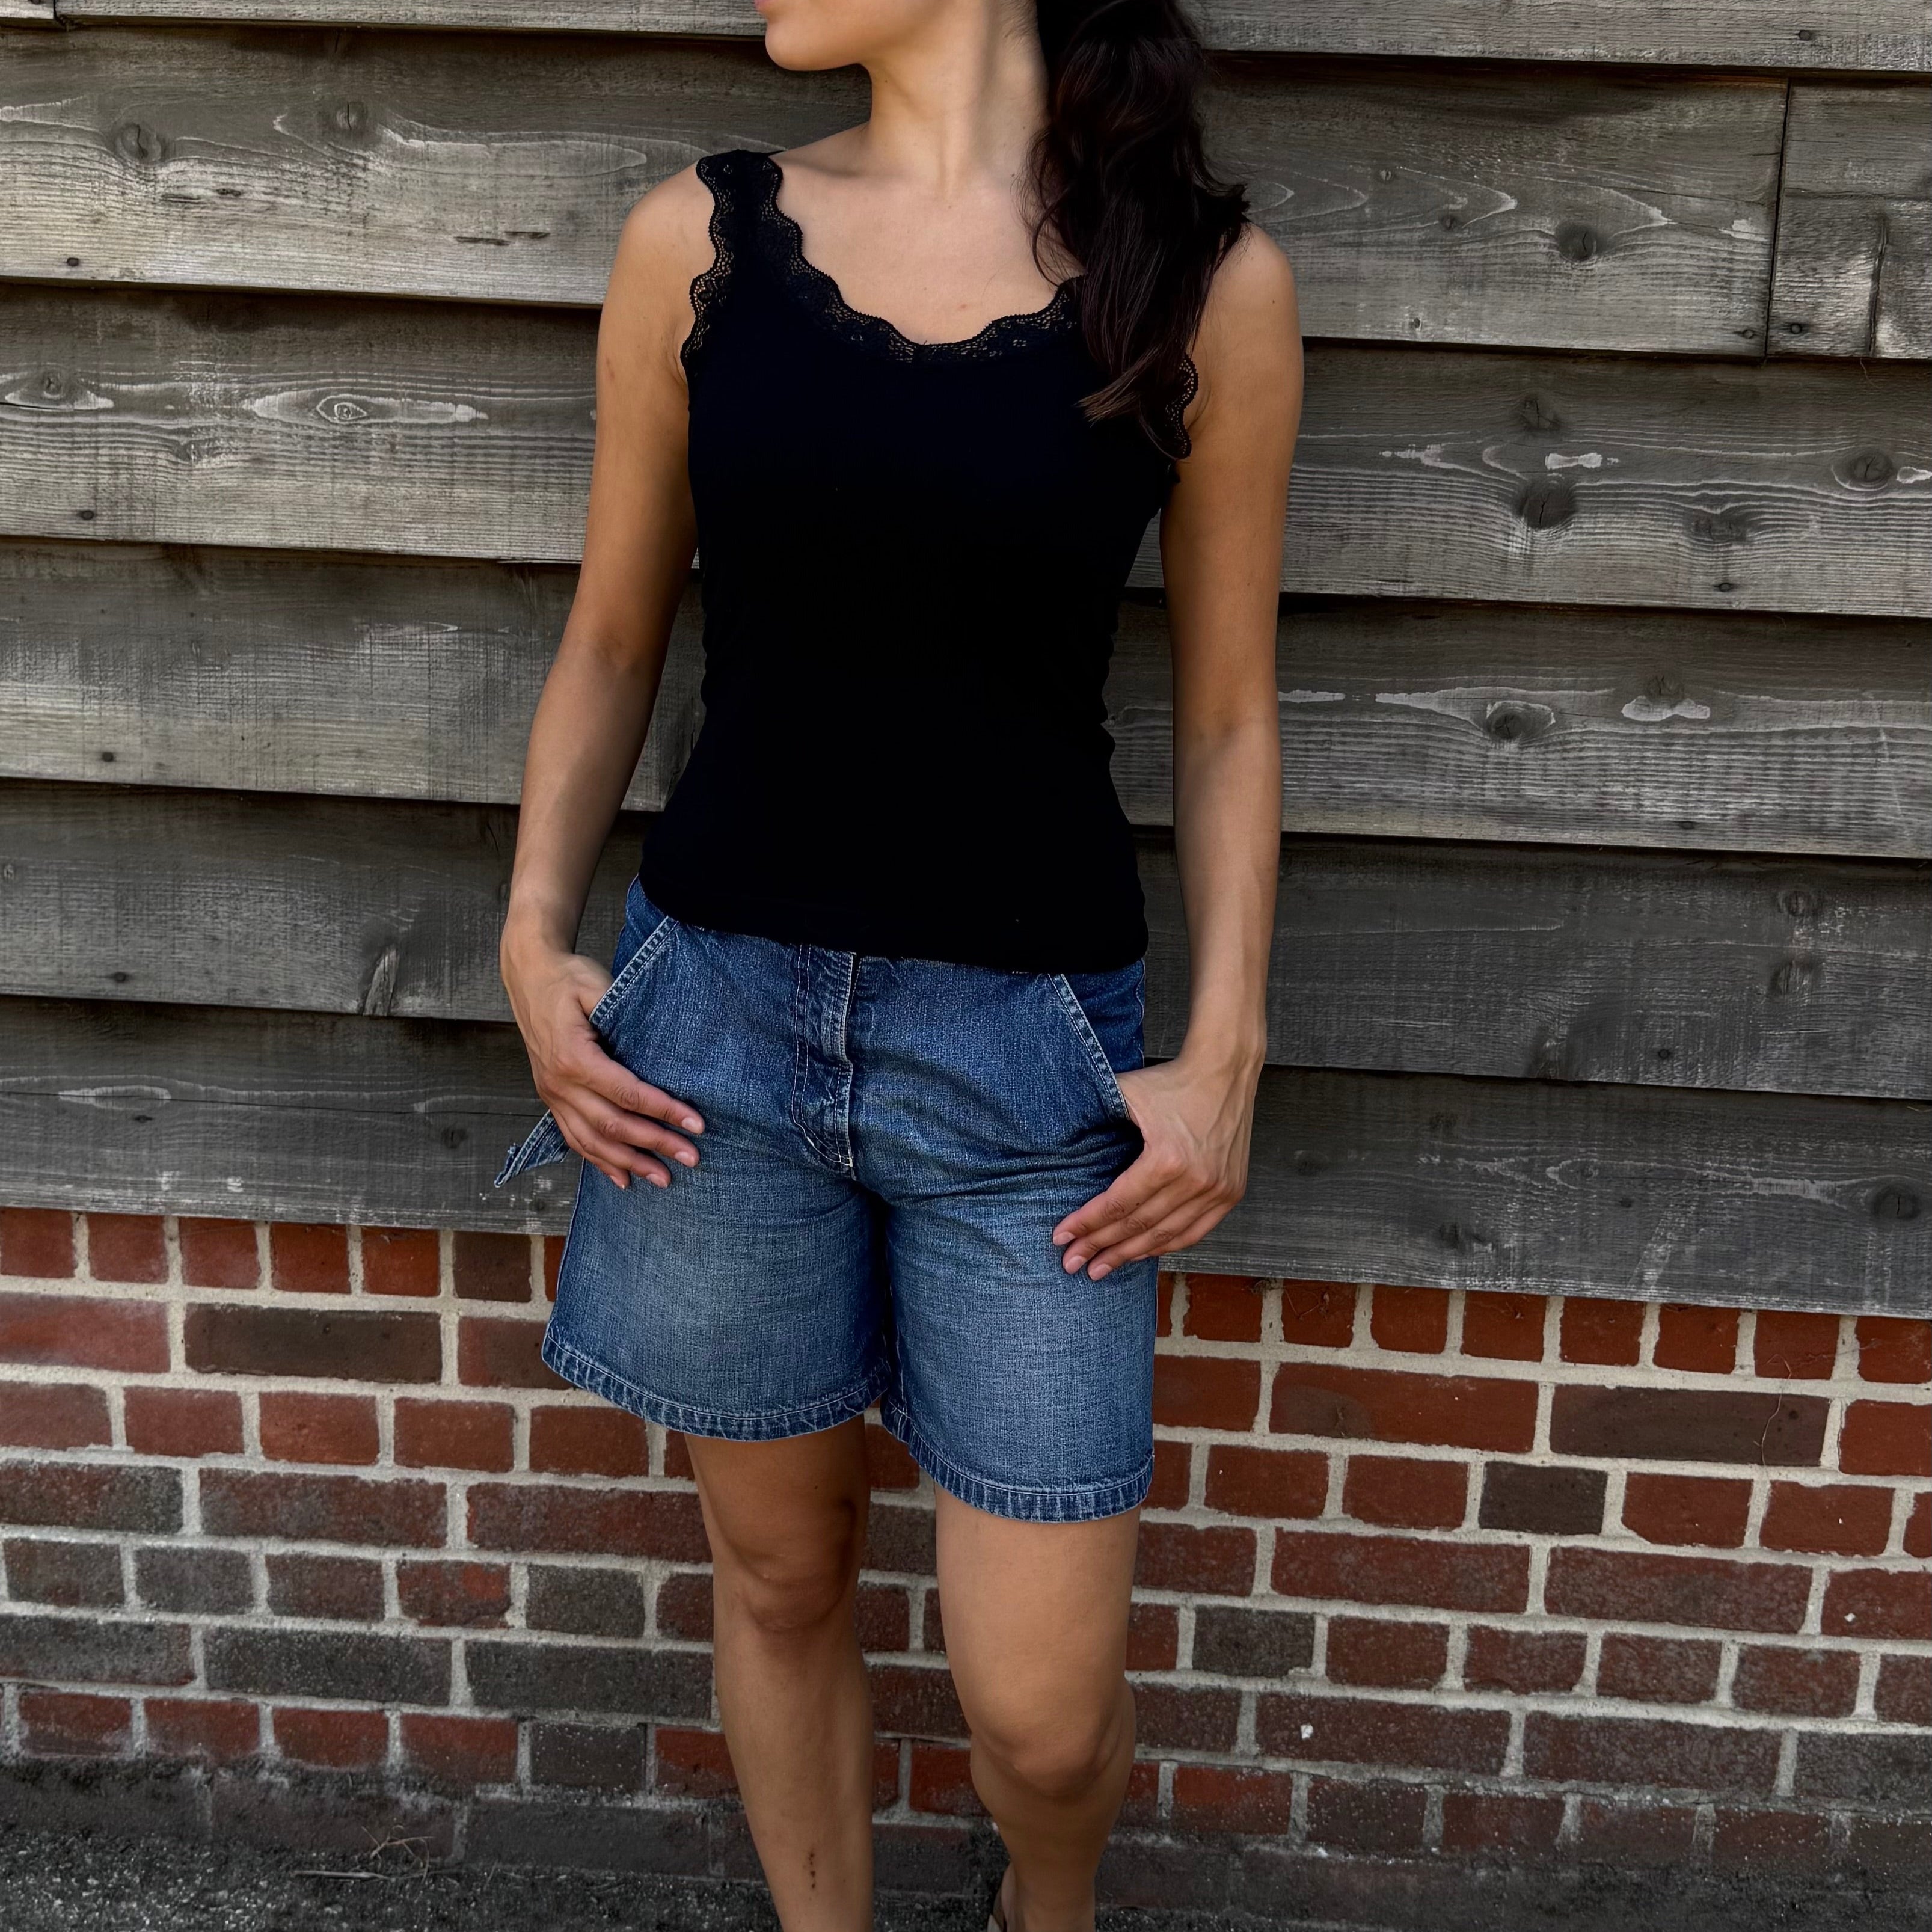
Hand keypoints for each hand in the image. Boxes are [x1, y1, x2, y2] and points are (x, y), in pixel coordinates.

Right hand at [502, 938, 703, 1189]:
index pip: (628, 1094)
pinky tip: (622, 1179)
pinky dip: (599, 1161)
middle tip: (692, 1158)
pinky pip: (574, 1138)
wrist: (529, 975)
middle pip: (613, 1125)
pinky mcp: (551, 1098)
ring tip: (663, 1179)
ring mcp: (552, 1094)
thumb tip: (658, 1046)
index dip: (664, 1111)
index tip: (696, 1124)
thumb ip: (622, 1015)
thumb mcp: (596, 986)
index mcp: (573, 1057)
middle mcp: (559, 1083)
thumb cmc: (568, 978)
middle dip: (655, 1144)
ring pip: (592, 1141)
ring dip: (629, 1163)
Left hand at [1051, 1052, 1256, 1278]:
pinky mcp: (1231, 1192)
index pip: (1117, 1204)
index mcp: (1166, 1159)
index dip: (1086, 1224)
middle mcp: (1194, 1181)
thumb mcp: (1125, 1093)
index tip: (1062, 1238)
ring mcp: (1217, 1190)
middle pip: (1137, 1226)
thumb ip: (1093, 1115)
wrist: (1225, 1070)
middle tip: (1073, 1263)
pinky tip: (1142, 1253)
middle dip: (1101, 1247)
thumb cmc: (1171, 1081)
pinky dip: (1167, 1245)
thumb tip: (1054, 1139)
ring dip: (1131, 1254)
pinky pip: (1195, 1231)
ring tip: (1101, 1267)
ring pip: (1166, 1236)